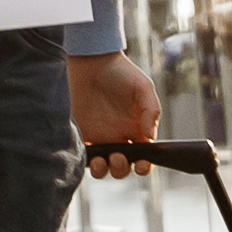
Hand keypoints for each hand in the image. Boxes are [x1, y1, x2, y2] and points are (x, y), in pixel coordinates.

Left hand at [68, 49, 162, 175]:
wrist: (91, 60)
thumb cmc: (120, 72)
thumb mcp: (142, 87)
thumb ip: (150, 110)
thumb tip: (150, 137)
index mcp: (137, 130)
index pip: (144, 157)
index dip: (144, 166)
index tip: (141, 165)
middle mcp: (119, 137)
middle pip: (123, 167)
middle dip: (122, 169)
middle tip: (118, 156)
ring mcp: (99, 137)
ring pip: (103, 166)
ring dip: (104, 170)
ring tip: (102, 160)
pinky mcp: (81, 134)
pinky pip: (84, 156)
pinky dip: (86, 161)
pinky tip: (89, 155)